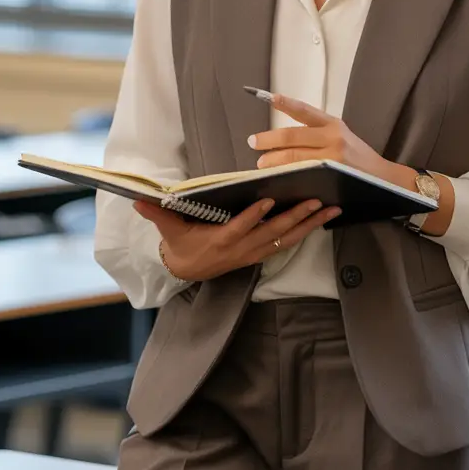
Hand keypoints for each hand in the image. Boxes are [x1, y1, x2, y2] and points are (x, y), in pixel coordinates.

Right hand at [133, 197, 341, 281]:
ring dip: (309, 224)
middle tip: (315, 199)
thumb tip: (138, 198)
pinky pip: (287, 243)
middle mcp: (242, 249)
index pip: (239, 228)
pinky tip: (321, 219)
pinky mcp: (262, 254)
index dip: (253, 216)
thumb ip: (158, 213)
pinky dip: (305, 231)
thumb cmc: (181, 245)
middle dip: (295, 216)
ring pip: (286, 238)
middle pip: (272, 233)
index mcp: (220, 241)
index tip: (268, 200)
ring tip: (330, 208)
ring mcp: (254, 253)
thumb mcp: (168, 231)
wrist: (189, 272)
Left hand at [248, 93, 413, 188]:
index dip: (285, 103)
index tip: (268, 97)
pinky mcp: (333, 172)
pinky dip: (288, 174)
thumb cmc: (358, 158)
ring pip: (294, 156)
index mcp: (333, 123)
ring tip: (261, 163)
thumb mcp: (342, 137)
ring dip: (273, 159)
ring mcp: (332, 155)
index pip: (304, 110)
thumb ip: (318, 134)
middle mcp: (333, 135)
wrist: (384, 178)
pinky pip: (303, 172)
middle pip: (292, 135)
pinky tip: (278, 176)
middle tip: (253, 142)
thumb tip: (284, 139)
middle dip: (269, 139)